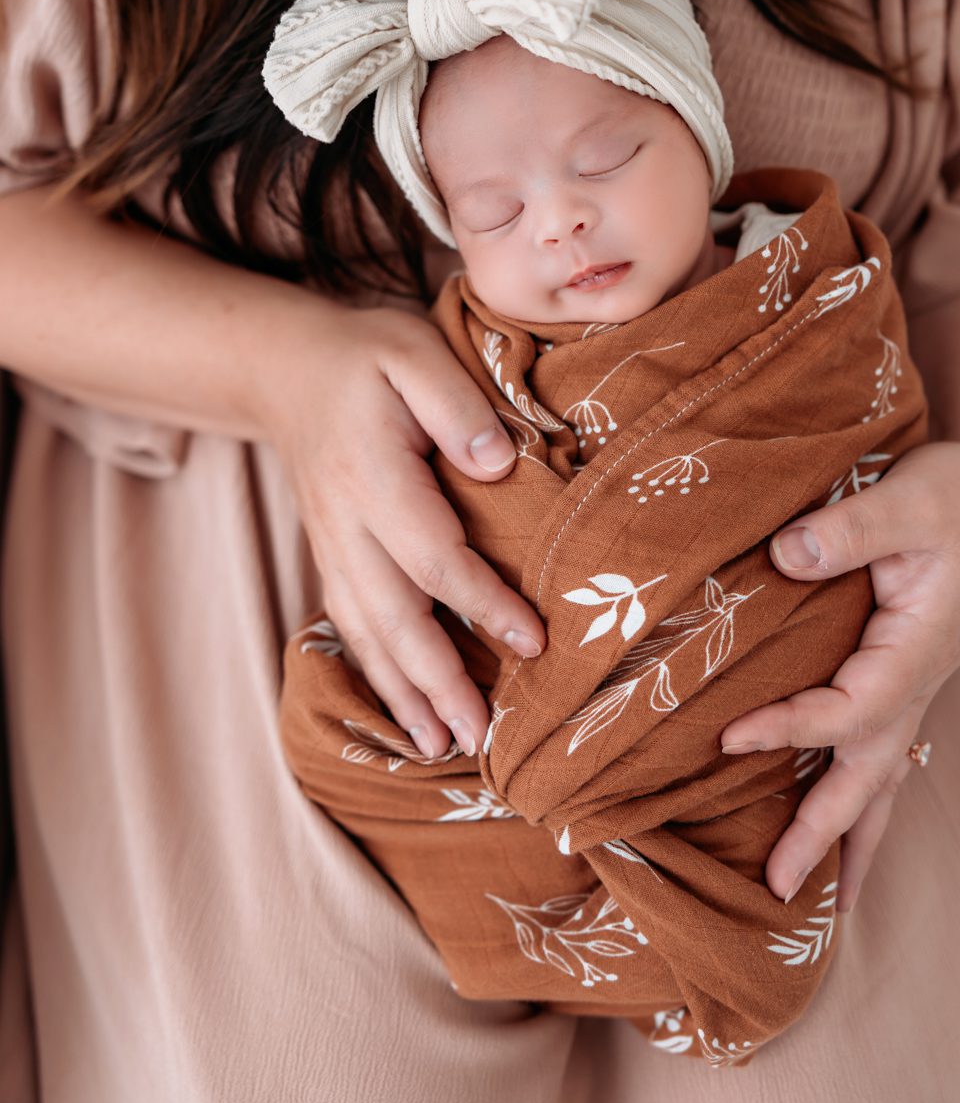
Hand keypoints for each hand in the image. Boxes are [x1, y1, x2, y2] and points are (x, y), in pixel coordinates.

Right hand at [259, 303, 544, 760]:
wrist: (285, 368)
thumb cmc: (365, 358)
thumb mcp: (414, 354)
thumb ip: (456, 406)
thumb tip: (499, 464)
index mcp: (372, 476)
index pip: (433, 553)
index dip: (482, 602)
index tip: (532, 642)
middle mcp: (345, 524)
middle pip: (393, 615)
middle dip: (437, 681)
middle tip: (482, 738)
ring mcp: (333, 547)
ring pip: (367, 633)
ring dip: (404, 694)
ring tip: (443, 749)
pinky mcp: (333, 558)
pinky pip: (353, 626)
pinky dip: (378, 675)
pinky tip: (406, 713)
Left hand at [718, 441, 959, 913]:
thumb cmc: (954, 492)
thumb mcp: (908, 500)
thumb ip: (850, 530)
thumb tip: (786, 556)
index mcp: (919, 645)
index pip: (852, 709)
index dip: (794, 729)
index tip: (729, 740)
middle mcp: (919, 678)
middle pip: (872, 773)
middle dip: (827, 834)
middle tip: (779, 890)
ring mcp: (914, 682)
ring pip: (882, 773)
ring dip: (850, 834)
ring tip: (820, 901)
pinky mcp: (902, 672)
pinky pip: (877, 746)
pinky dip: (858, 792)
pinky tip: (837, 820)